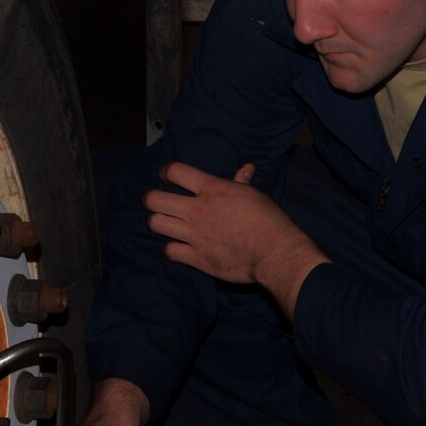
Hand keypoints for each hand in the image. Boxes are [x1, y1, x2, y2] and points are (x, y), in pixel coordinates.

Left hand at [145, 161, 322, 307]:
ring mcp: (193, 235)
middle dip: (151, 200)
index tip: (167, 177)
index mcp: (212, 189)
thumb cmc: (268, 219)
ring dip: (158, 223)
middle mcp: (197, 209)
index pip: (176, 171)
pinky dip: (172, 248)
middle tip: (157, 203)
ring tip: (165, 224)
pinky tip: (178, 247)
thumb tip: (246, 168)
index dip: (167, 172)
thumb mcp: (255, 195)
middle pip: (154, 199)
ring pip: (156, 224)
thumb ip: (242, 182)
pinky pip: (169, 251)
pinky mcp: (196, 258)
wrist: (274, 252)